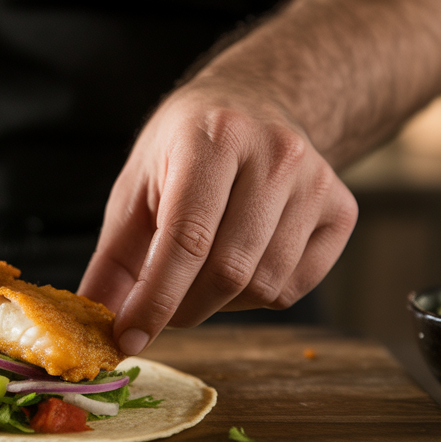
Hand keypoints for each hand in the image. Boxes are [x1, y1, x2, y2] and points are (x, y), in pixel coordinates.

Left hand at [78, 77, 357, 355]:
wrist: (254, 103)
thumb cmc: (185, 149)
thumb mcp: (137, 185)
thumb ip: (115, 257)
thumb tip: (98, 323)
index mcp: (213, 137)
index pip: (187, 238)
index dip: (156, 299)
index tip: (129, 337)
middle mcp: (275, 153)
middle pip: (230, 269)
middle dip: (184, 309)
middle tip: (160, 312)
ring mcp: (317, 180)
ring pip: (264, 285)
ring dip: (220, 305)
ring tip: (198, 277)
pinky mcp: (342, 209)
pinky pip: (294, 287)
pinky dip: (255, 297)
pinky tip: (239, 264)